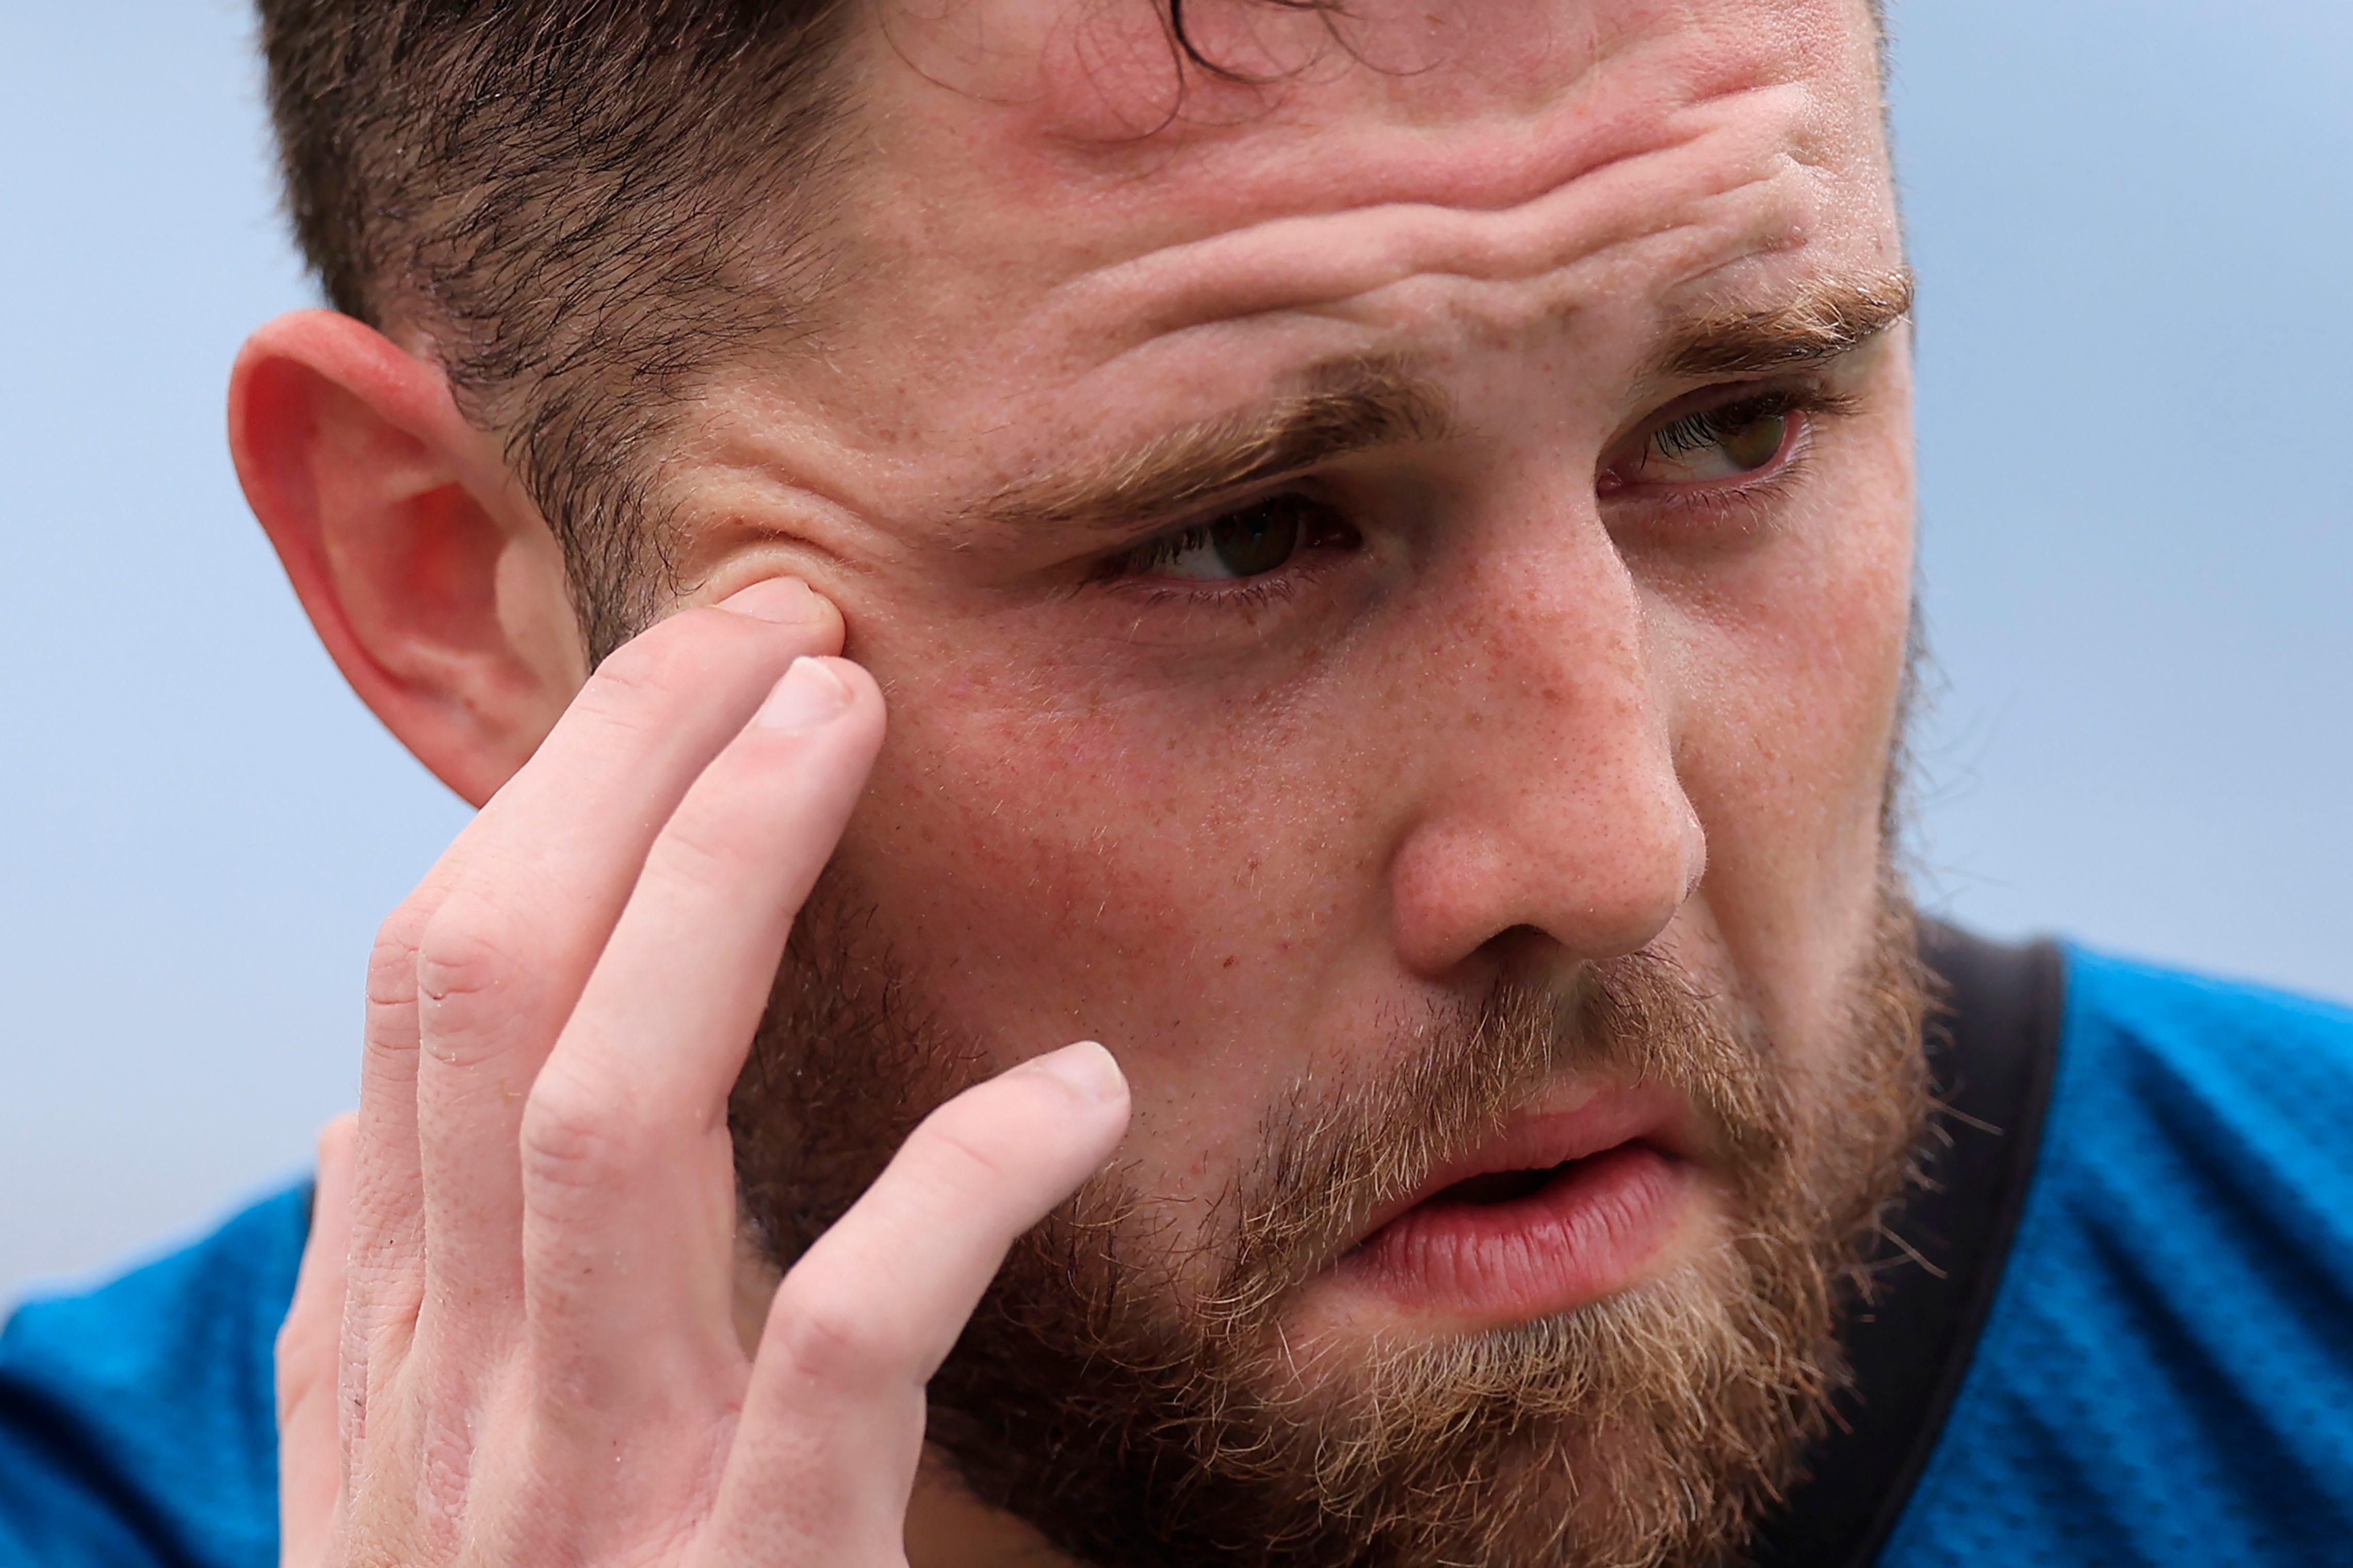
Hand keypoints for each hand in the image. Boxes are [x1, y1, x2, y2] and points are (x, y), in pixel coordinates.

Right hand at [274, 578, 1131, 1567]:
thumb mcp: (431, 1484)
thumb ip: (415, 1300)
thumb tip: (407, 1104)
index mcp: (397, 1343)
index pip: (428, 994)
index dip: (554, 800)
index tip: (694, 670)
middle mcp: (462, 1391)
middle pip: (492, 993)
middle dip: (620, 774)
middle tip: (779, 620)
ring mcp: (590, 1496)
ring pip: (611, 1117)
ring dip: (726, 888)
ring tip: (845, 723)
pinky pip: (840, 1344)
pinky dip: (949, 1189)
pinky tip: (1065, 1089)